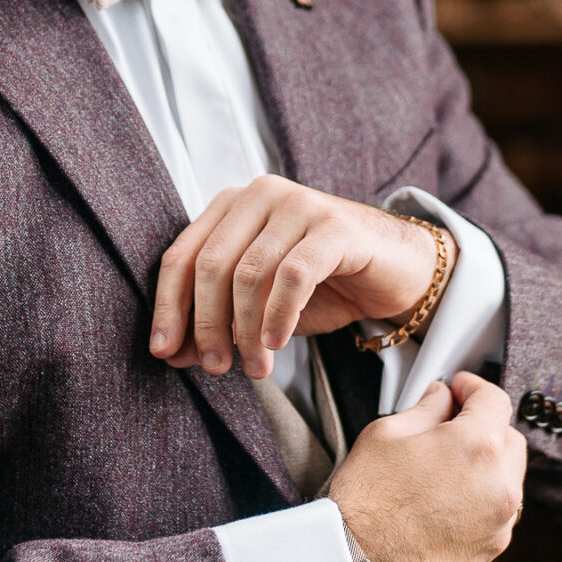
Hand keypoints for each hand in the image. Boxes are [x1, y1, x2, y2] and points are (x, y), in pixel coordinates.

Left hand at [150, 174, 455, 377]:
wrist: (397, 271)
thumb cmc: (324, 284)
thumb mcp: (260, 307)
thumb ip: (217, 322)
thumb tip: (172, 355)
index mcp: (231, 206)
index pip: (182, 256)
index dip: (168, 307)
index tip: (164, 353)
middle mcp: (260, 194)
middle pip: (211, 265)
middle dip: (206, 323)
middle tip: (214, 367)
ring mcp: (299, 204)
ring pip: (249, 273)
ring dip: (245, 329)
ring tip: (253, 367)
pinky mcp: (335, 225)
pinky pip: (293, 276)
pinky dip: (279, 315)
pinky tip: (275, 344)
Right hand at [328, 372, 525, 561]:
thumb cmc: (364, 505)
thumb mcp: (385, 434)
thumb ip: (425, 409)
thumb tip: (440, 400)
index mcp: (477, 447)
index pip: (495, 400)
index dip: (474, 387)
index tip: (459, 388)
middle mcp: (499, 486)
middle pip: (510, 439)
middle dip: (485, 426)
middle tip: (450, 424)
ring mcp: (499, 522)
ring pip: (508, 478)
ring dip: (487, 465)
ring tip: (445, 467)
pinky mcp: (491, 550)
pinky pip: (498, 512)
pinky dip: (482, 498)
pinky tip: (447, 499)